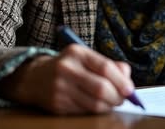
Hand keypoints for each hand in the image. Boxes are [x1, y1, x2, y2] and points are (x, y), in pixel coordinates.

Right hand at [0, 44, 134, 114]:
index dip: (121, 81)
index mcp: (77, 52)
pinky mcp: (57, 105)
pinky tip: (98, 106)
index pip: (105, 67)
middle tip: (123, 99)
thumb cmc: (69, 66)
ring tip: (112, 102)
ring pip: (94, 104)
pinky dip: (96, 111)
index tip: (130, 89)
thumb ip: (109, 64)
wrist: (35, 78)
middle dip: (117, 97)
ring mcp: (60, 88)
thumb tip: (127, 77)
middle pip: (101, 88)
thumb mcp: (86, 57)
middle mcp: (67, 69)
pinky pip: (84, 112)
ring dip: (109, 106)